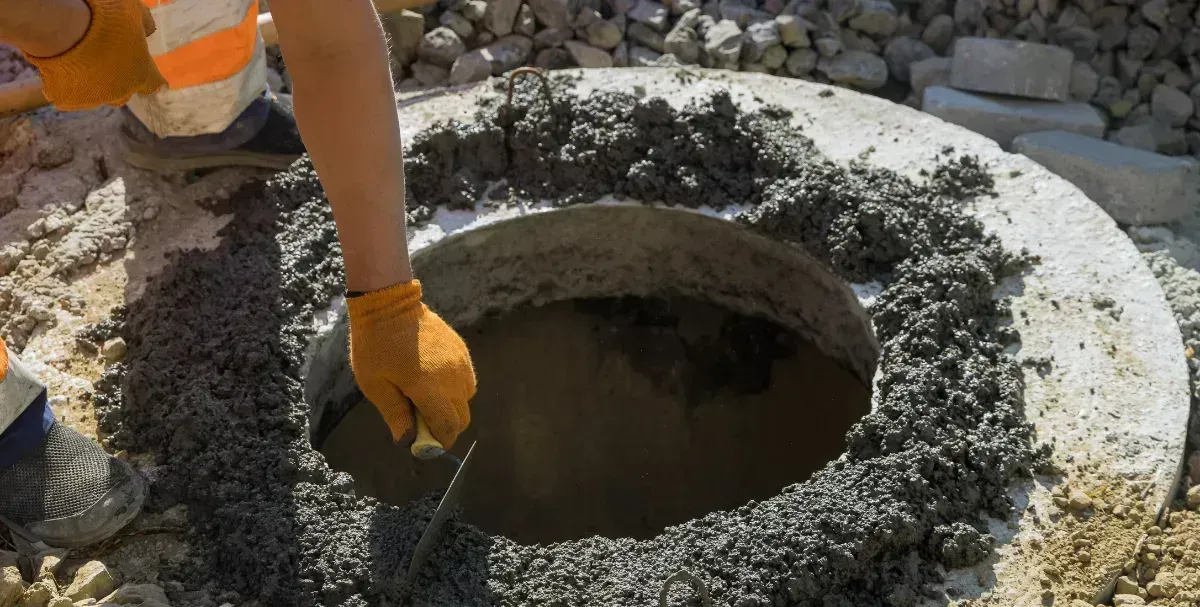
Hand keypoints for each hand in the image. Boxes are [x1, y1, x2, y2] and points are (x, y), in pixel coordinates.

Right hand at [24, 0, 166, 110]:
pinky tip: (64, 73)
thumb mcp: (133, 11)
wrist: (66, 30)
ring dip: (96, 86)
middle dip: (121, 84)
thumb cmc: (106, 18)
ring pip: (98, 97)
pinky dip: (69, 87)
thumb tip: (149, 30)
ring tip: (86, 69)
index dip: (155, 82)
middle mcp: (120, 91)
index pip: (154, 83)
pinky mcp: (68, 99)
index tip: (160, 85)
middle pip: (124, 94)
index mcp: (141, 73)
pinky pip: (71, 97)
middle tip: (110, 67)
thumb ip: (145, 22)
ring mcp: (94, 98)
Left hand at [347, 280, 474, 447]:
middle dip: (446, 427)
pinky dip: (455, 389)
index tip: (425, 445)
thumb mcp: (375, 385)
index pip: (448, 427)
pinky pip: (467, 380)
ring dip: (452, 407)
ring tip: (427, 399)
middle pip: (462, 417)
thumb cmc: (375, 345)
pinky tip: (434, 381)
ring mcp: (460, 362)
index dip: (440, 442)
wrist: (389, 303)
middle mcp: (451, 377)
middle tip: (423, 424)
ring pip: (467, 399)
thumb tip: (408, 442)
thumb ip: (395, 415)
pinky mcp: (461, 351)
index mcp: (429, 388)